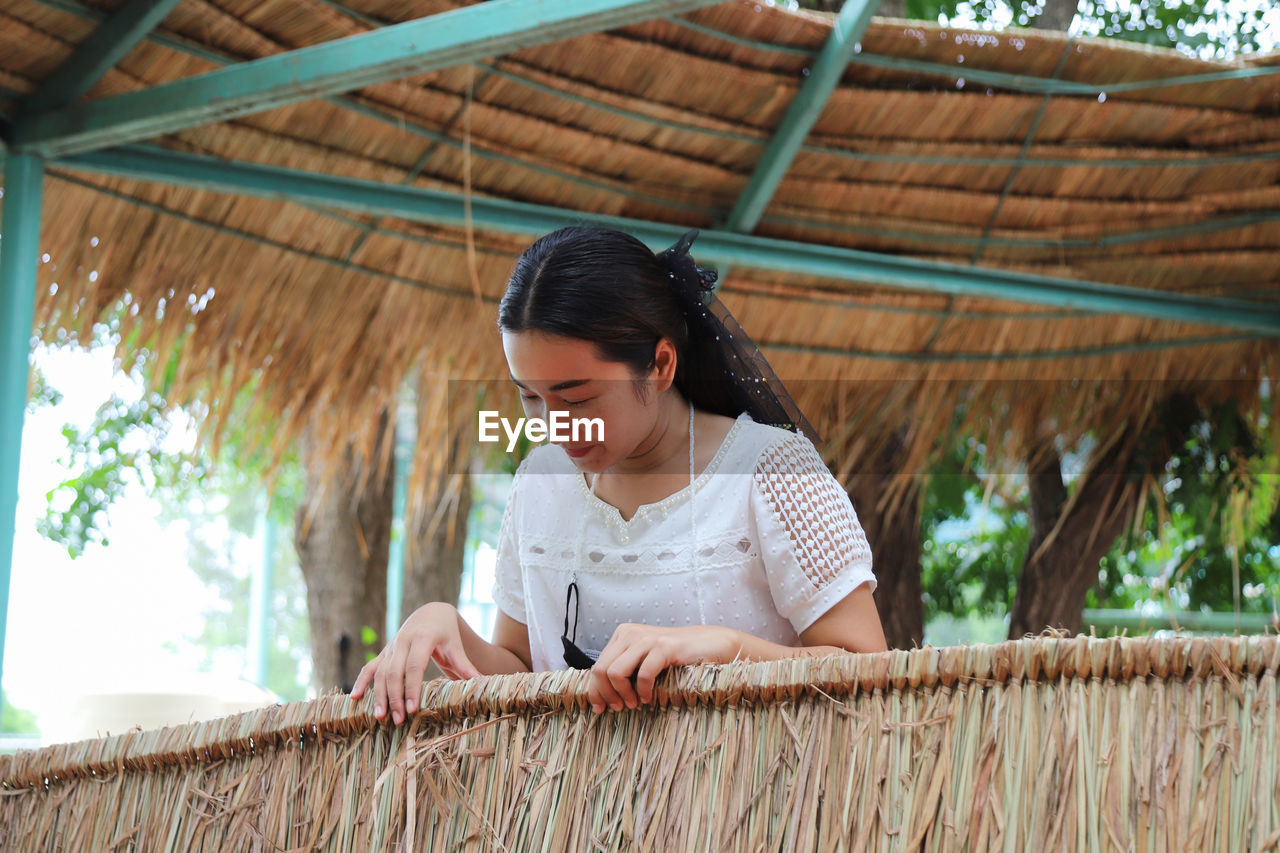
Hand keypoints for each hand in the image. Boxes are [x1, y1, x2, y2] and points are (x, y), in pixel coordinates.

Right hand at [349, 602, 480, 724]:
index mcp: (423, 638)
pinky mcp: (384, 652)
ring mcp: (391, 647)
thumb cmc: (446, 633)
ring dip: (378, 695)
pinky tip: (355, 698)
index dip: (412, 688)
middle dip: (395, 697)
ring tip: (380, 717)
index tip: (412, 708)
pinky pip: (370, 667)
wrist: (431, 612)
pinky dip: (361, 682)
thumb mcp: (456, 647)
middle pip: (394, 672)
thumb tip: (482, 683)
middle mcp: (403, 641)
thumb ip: (466, 666)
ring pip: (380, 672)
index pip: (414, 666)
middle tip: (398, 720)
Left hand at [588, 623, 736, 712]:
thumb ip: (625, 669)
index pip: (597, 666)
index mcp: (622, 635)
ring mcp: (647, 639)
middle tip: (619, 708)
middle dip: (606, 694)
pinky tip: (649, 698)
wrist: (711, 643)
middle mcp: (630, 633)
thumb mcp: (645, 660)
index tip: (600, 709)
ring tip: (634, 704)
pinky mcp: (664, 646)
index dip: (595, 691)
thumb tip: (601, 695)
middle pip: (601, 670)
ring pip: (615, 672)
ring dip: (623, 694)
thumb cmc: (677, 658)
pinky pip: (643, 674)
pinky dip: (644, 691)